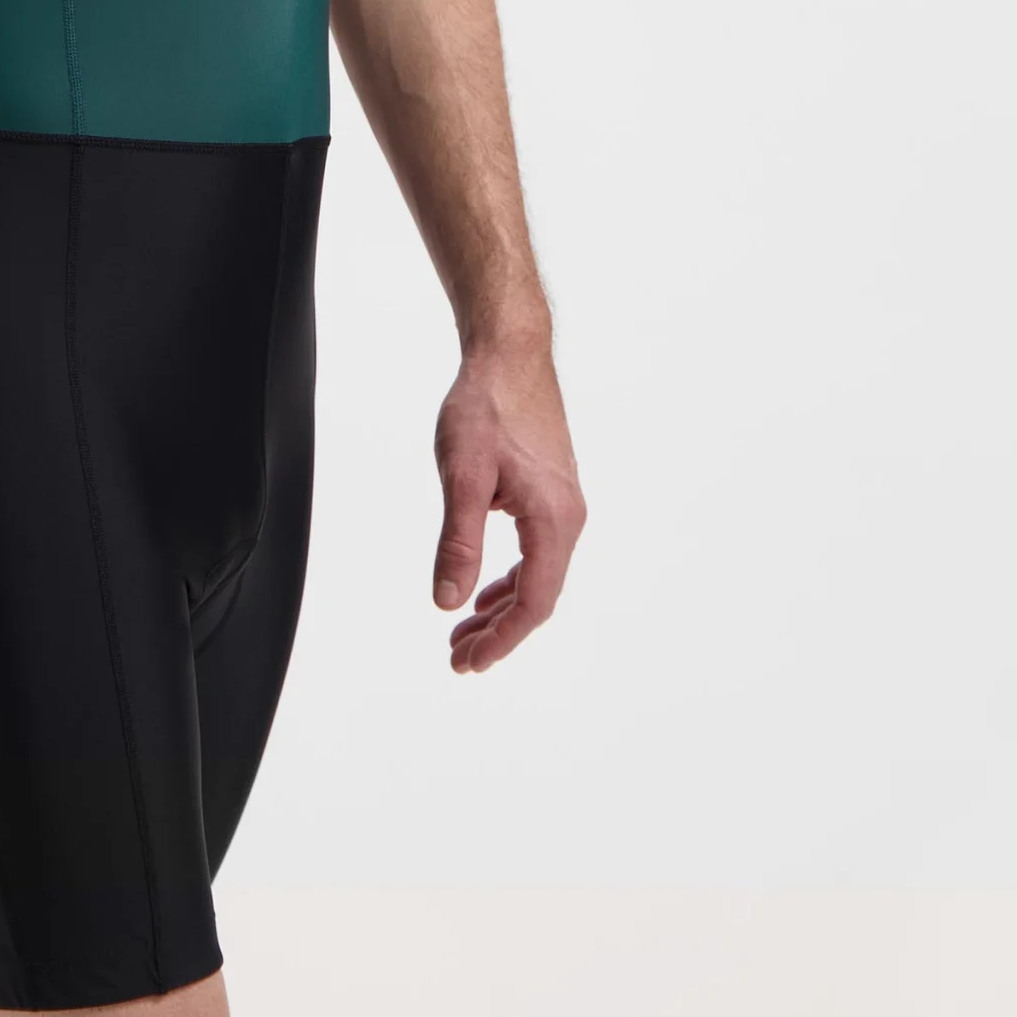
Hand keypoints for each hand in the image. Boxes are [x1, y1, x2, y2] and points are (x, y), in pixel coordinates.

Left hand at [432, 340, 584, 672]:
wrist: (510, 354)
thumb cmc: (486, 405)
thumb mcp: (462, 474)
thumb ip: (458, 541)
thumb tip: (448, 601)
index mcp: (553, 521)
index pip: (534, 603)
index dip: (502, 640)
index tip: (468, 662)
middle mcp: (568, 518)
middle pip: (538, 596)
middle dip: (498, 631)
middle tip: (457, 656)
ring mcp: (563, 505)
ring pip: (536, 575)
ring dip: (501, 606)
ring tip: (463, 629)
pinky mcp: (551, 492)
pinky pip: (535, 551)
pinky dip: (509, 576)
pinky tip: (483, 586)